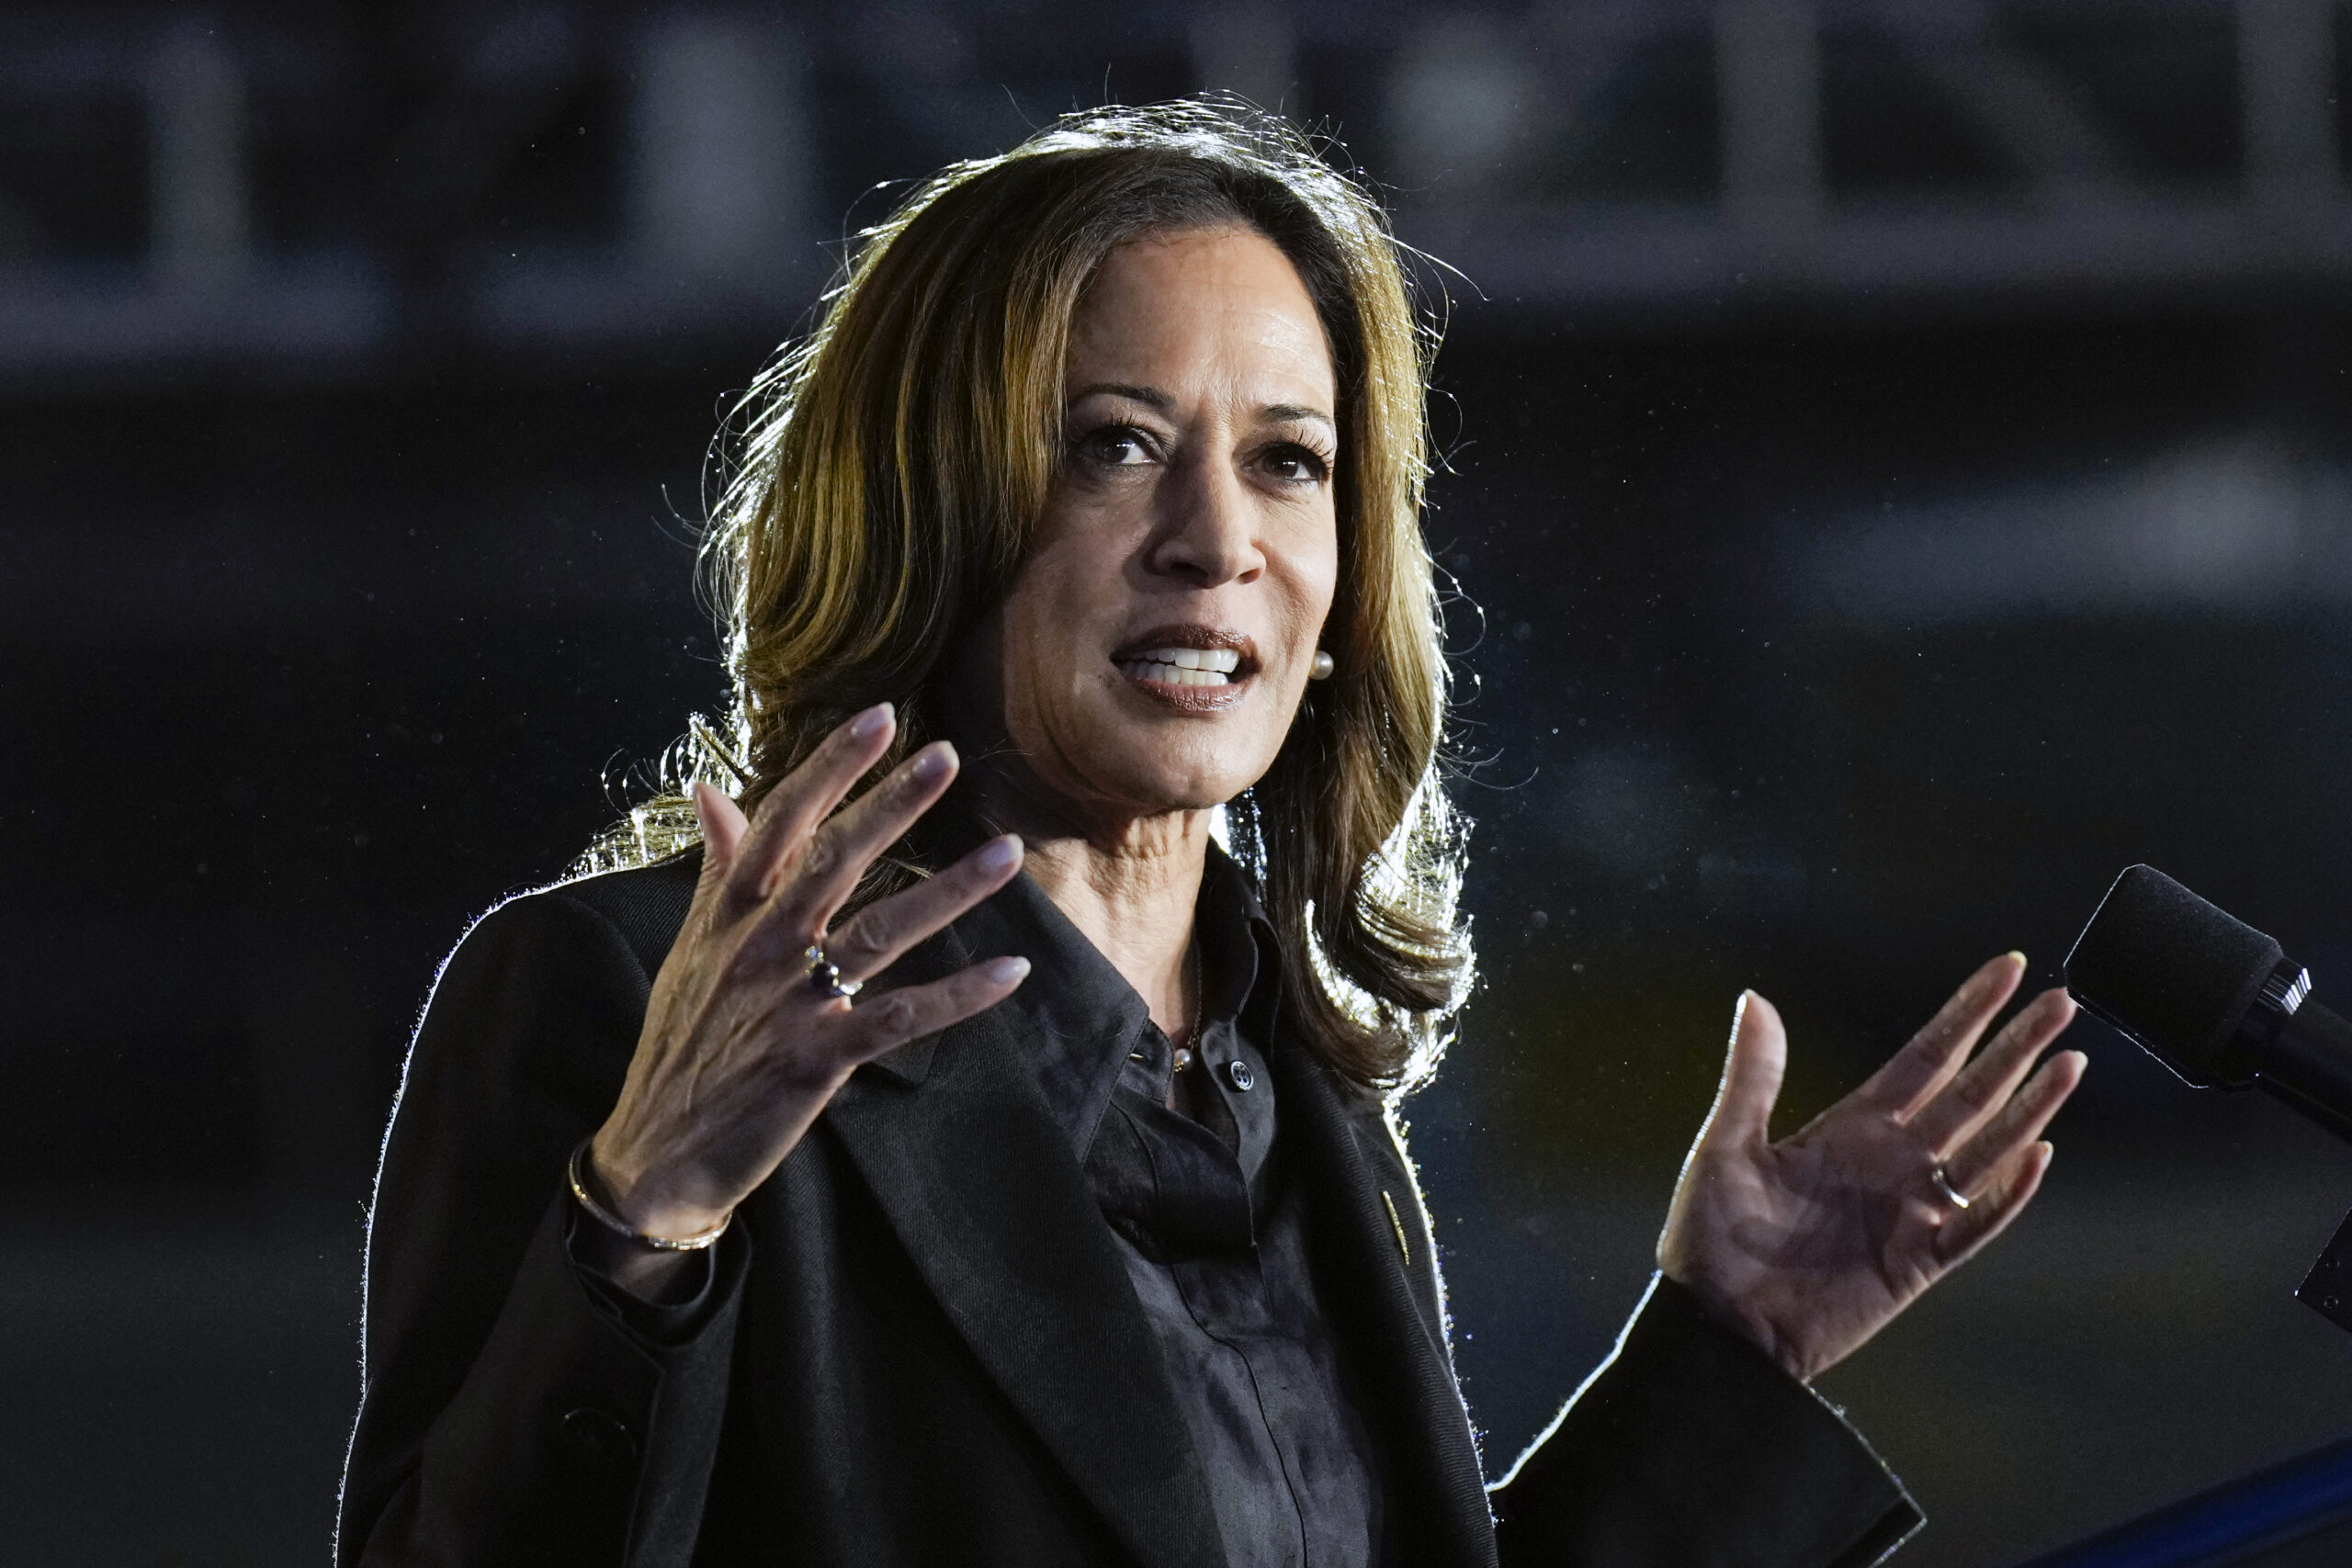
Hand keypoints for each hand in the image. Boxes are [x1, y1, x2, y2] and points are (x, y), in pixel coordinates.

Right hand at [583, 703, 1028, 1288]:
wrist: (656, 1150)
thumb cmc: (682, 1042)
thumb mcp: (690, 946)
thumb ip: (716, 867)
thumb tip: (707, 789)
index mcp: (728, 912)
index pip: (780, 820)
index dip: (830, 767)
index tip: (880, 717)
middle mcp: (758, 946)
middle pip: (832, 860)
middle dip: (891, 805)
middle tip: (946, 756)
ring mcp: (788, 1002)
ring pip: (879, 932)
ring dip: (948, 892)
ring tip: (1006, 852)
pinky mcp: (816, 1059)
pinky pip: (899, 1018)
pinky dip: (958, 996)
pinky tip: (1011, 972)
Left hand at [1657, 953, 2084, 1382]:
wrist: (1718, 1326)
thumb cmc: (1710, 1238)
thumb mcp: (1724, 1146)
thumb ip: (1753, 1076)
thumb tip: (1755, 997)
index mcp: (1851, 1127)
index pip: (1924, 1057)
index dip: (1967, 1014)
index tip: (2009, 969)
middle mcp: (1891, 1161)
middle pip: (1969, 1092)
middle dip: (2014, 1047)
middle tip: (2061, 1003)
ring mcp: (1910, 1211)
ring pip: (1986, 1149)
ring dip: (2028, 1108)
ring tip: (2070, 1063)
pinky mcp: (1917, 1263)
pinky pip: (1975, 1225)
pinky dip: (2007, 1194)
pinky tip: (2038, 1155)